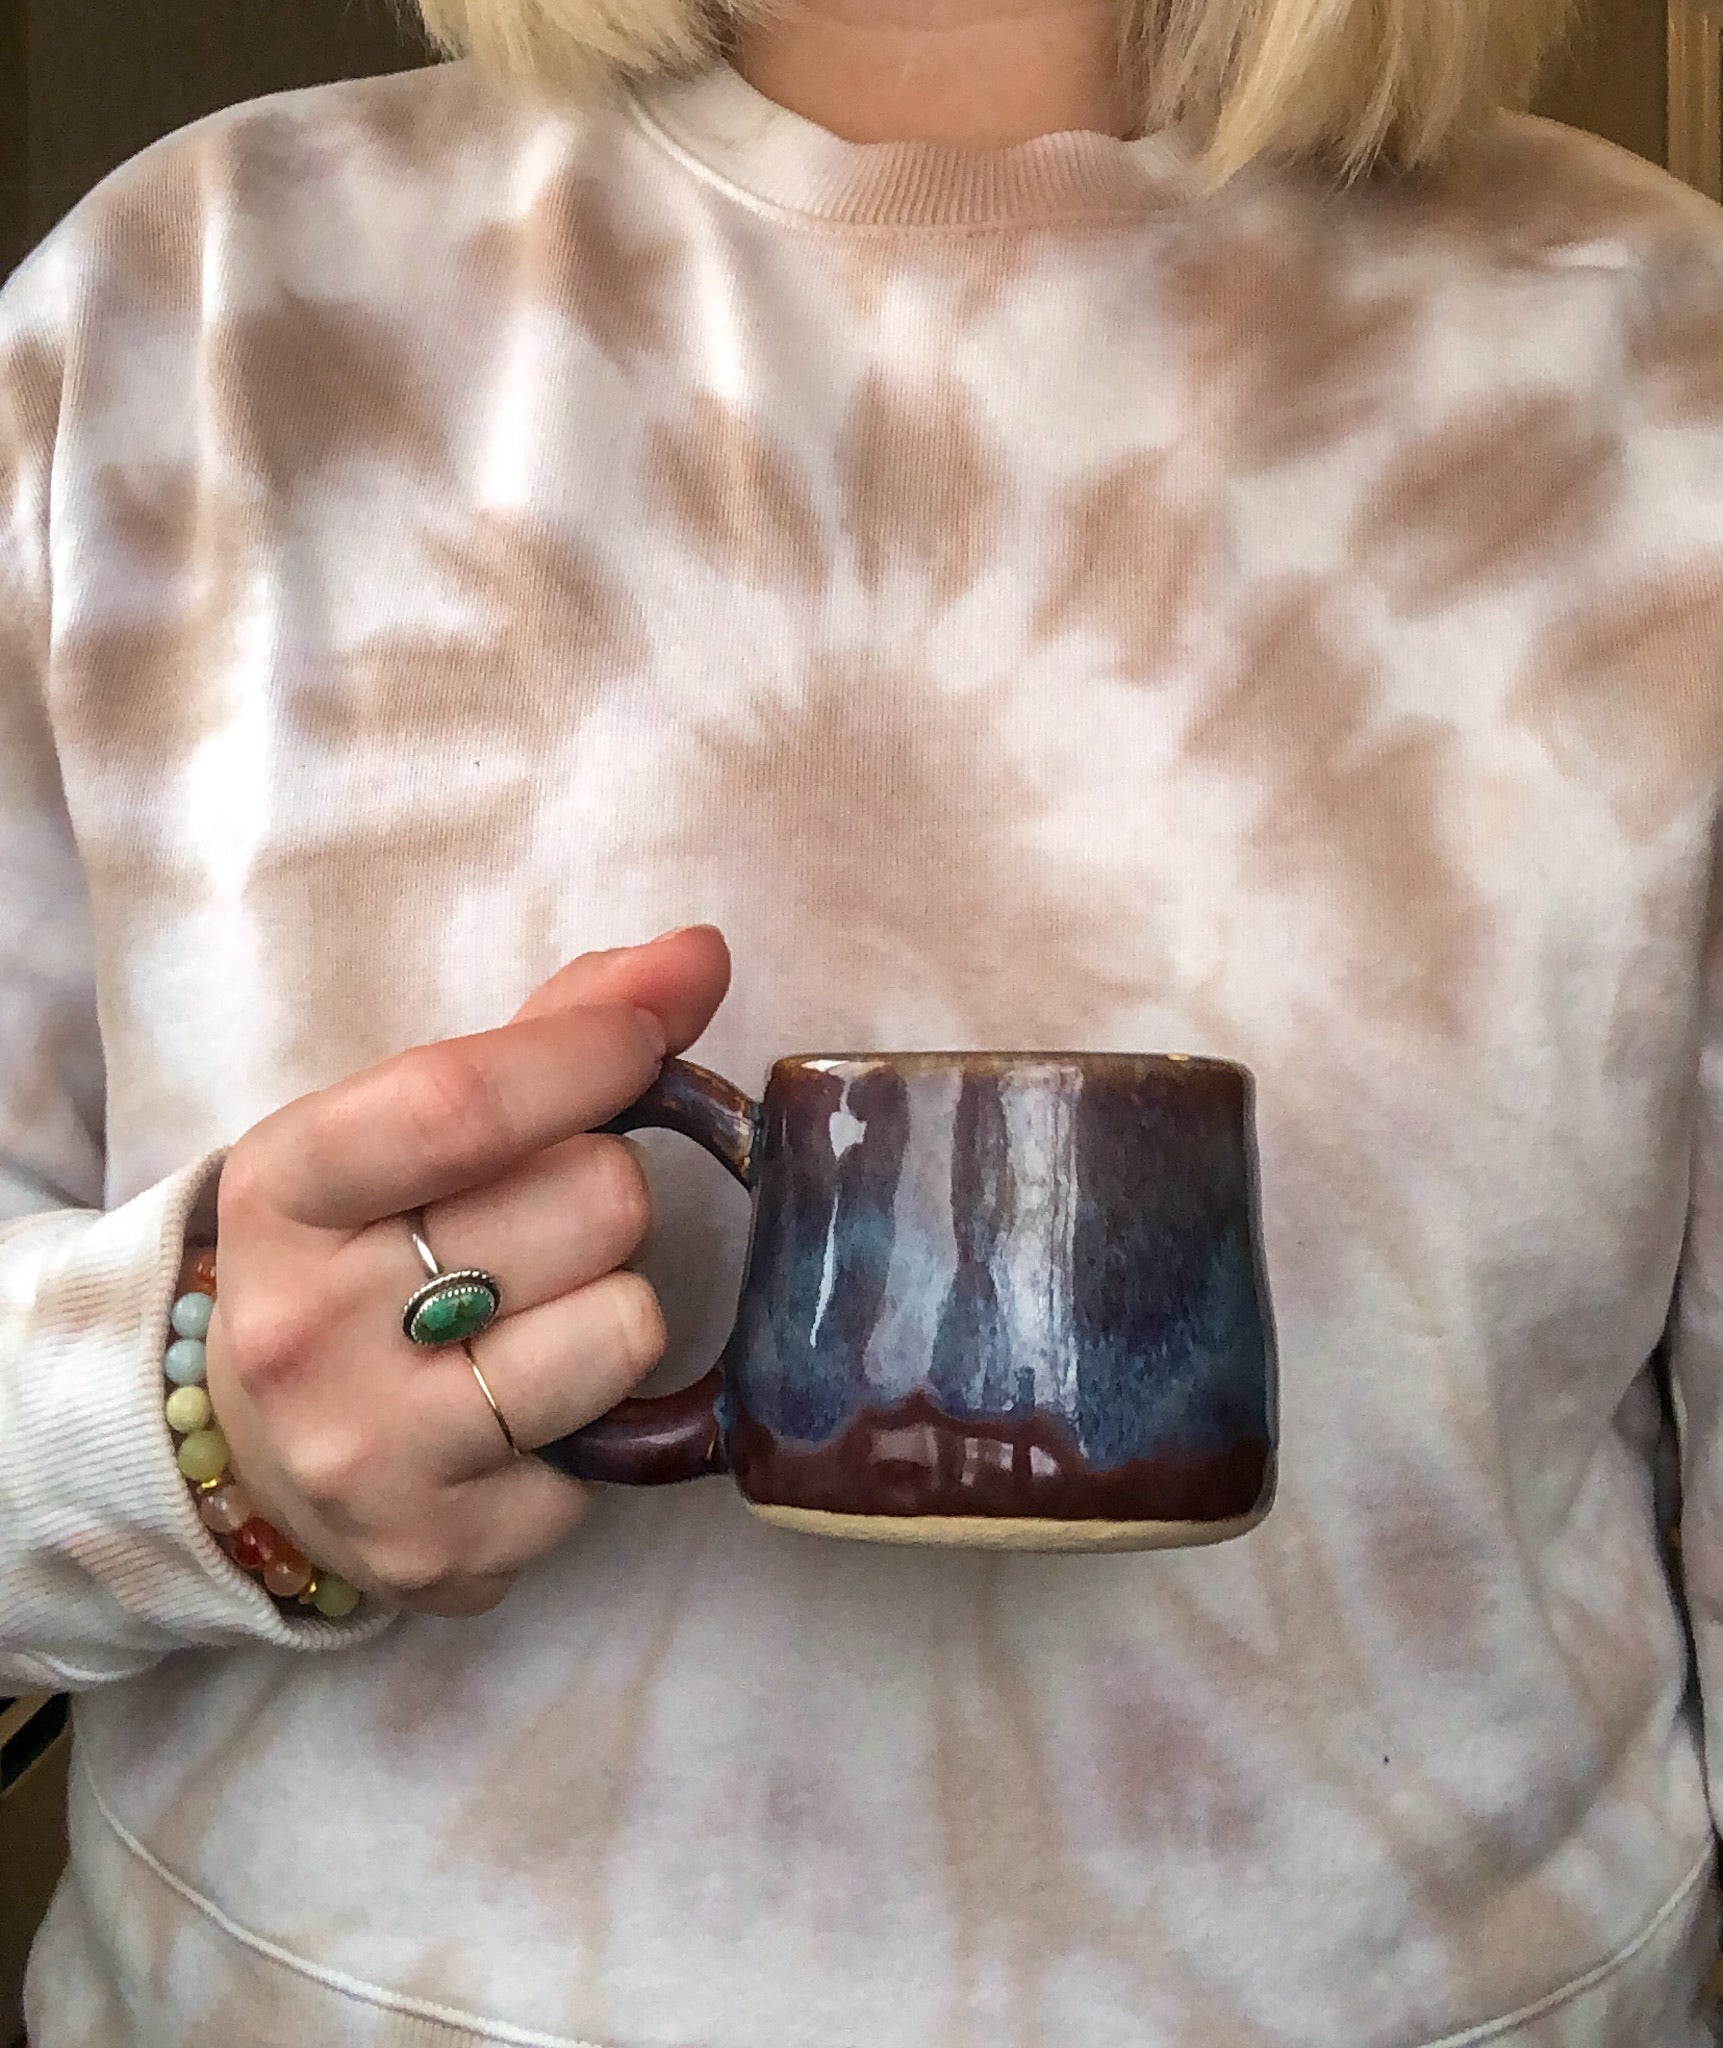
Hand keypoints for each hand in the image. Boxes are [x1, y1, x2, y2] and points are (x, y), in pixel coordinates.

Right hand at [203, 925, 730, 1617]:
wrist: (245, 1451)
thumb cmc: (355, 1254)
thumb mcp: (395, 1131)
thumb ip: (547, 1033)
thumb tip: (700, 955)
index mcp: (283, 1193)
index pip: (462, 1105)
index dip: (589, 1054)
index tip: (647, 1034)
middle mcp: (308, 1331)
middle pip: (592, 1204)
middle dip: (605, 1192)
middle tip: (546, 1220)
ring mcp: (372, 1456)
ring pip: (626, 1328)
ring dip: (614, 1306)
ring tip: (536, 1317)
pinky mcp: (446, 1552)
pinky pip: (617, 1452)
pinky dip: (598, 1423)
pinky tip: (522, 1413)